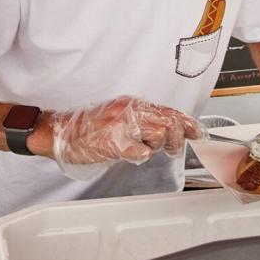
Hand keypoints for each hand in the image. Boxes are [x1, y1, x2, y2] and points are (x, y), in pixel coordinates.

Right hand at [49, 96, 202, 178]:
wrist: (60, 132)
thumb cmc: (88, 127)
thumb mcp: (119, 116)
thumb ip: (143, 120)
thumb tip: (169, 128)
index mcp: (133, 104)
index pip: (169, 111)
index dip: (188, 123)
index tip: (198, 133)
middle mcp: (130, 111)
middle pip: (170, 122)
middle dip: (177, 139)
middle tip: (172, 149)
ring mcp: (122, 126)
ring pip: (160, 134)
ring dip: (158, 146)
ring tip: (143, 147)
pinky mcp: (114, 142)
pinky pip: (141, 150)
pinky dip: (142, 154)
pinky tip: (133, 153)